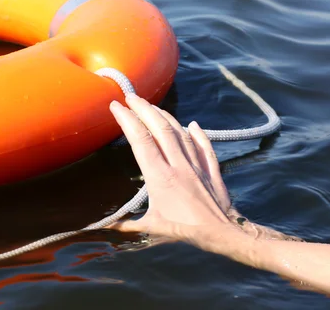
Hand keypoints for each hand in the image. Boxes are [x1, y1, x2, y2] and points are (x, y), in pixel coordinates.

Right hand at [108, 93, 233, 238]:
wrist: (222, 232)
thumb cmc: (184, 231)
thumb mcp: (152, 227)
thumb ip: (128, 224)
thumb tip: (108, 226)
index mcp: (159, 176)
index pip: (140, 140)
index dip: (127, 120)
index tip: (116, 106)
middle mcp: (177, 164)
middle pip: (159, 128)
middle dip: (143, 108)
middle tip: (131, 96)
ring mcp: (195, 164)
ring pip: (179, 132)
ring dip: (164, 116)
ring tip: (152, 106)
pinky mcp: (210, 169)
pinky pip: (204, 145)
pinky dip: (197, 133)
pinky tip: (192, 123)